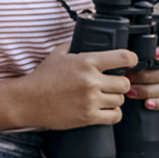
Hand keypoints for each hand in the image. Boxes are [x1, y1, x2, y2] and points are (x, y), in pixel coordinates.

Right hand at [16, 41, 137, 128]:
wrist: (27, 100)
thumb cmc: (41, 78)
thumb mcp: (57, 55)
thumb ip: (75, 46)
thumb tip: (87, 40)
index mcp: (86, 62)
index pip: (123, 57)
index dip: (131, 59)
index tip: (131, 62)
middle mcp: (91, 80)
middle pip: (125, 83)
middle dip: (120, 83)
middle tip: (111, 84)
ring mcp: (90, 100)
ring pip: (120, 100)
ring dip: (114, 98)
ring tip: (103, 97)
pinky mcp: (88, 117)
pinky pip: (115, 116)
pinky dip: (112, 113)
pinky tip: (103, 109)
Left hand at [127, 33, 158, 109]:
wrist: (139, 70)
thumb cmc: (137, 56)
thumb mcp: (137, 47)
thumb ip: (136, 48)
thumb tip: (124, 54)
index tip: (155, 54)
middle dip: (148, 77)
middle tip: (129, 78)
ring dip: (148, 90)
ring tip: (131, 91)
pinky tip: (147, 103)